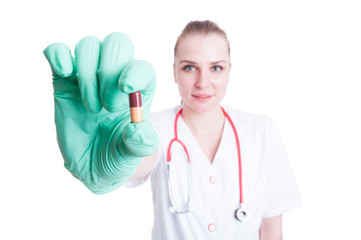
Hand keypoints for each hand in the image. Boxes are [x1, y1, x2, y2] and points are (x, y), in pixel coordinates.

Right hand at [43, 33, 157, 193]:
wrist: (90, 165)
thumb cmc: (116, 155)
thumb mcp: (132, 155)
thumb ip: (141, 144)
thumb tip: (137, 129)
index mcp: (139, 90)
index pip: (142, 67)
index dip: (135, 72)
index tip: (126, 89)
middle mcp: (115, 76)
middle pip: (117, 44)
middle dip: (109, 72)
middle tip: (107, 107)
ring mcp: (89, 76)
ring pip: (89, 46)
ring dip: (87, 76)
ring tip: (91, 108)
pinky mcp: (63, 80)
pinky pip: (58, 51)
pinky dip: (58, 55)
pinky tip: (64, 73)